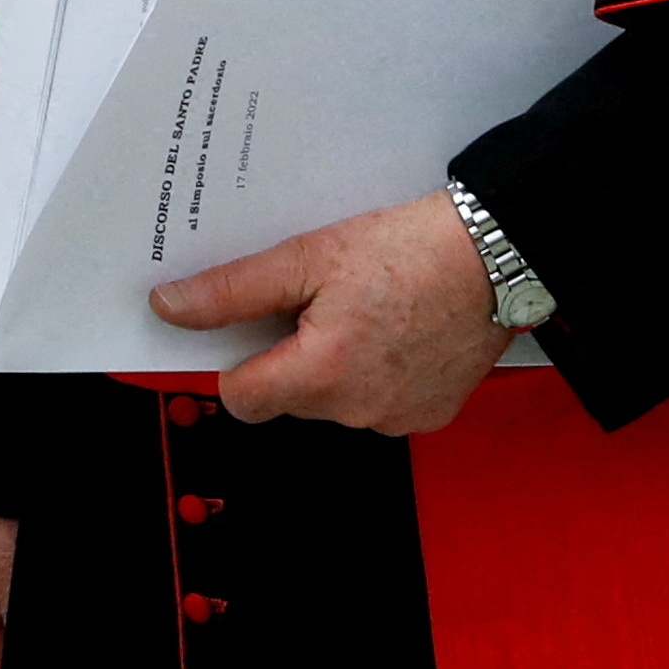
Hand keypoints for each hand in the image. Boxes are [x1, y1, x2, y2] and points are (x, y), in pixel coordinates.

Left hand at [150, 188, 510, 434]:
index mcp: (322, 373)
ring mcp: (398, 419)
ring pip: (333, 402)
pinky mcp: (431, 415)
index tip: (252, 325)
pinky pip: (378, 404)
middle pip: (288, 399)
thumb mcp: (308, 256)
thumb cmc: (408, 249)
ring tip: (362, 310)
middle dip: (289, 355)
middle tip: (316, 301)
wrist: (498, 255)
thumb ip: (233, 290)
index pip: (241, 398)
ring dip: (334, 366)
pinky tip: (395, 330)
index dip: (237, 361)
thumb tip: (170, 308)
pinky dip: (376, 374)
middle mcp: (358, 411)